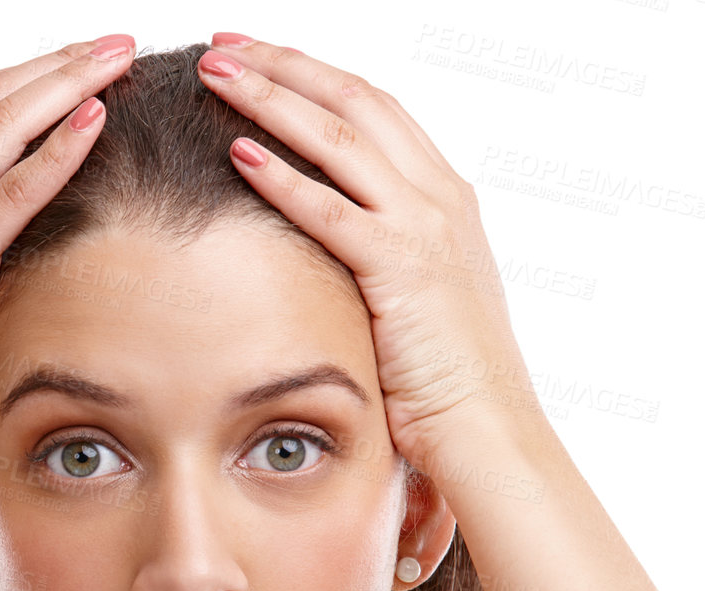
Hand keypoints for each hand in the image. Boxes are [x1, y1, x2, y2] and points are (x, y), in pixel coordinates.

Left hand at [195, 35, 538, 474]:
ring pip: (339, 138)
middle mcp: (439, 195)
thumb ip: (378, 256)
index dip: (311, 77)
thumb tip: (327, 247)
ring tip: (213, 76)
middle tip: (221, 47)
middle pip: (353, 101)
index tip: (255, 58)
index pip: (372, 110)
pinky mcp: (402, 267)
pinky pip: (331, 209)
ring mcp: (425, 226)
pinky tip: (237, 152)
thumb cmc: (444, 379)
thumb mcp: (414, 298)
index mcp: (443, 196)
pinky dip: (283, 176)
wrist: (490, 429)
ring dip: (271, 99)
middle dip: (284, 66)